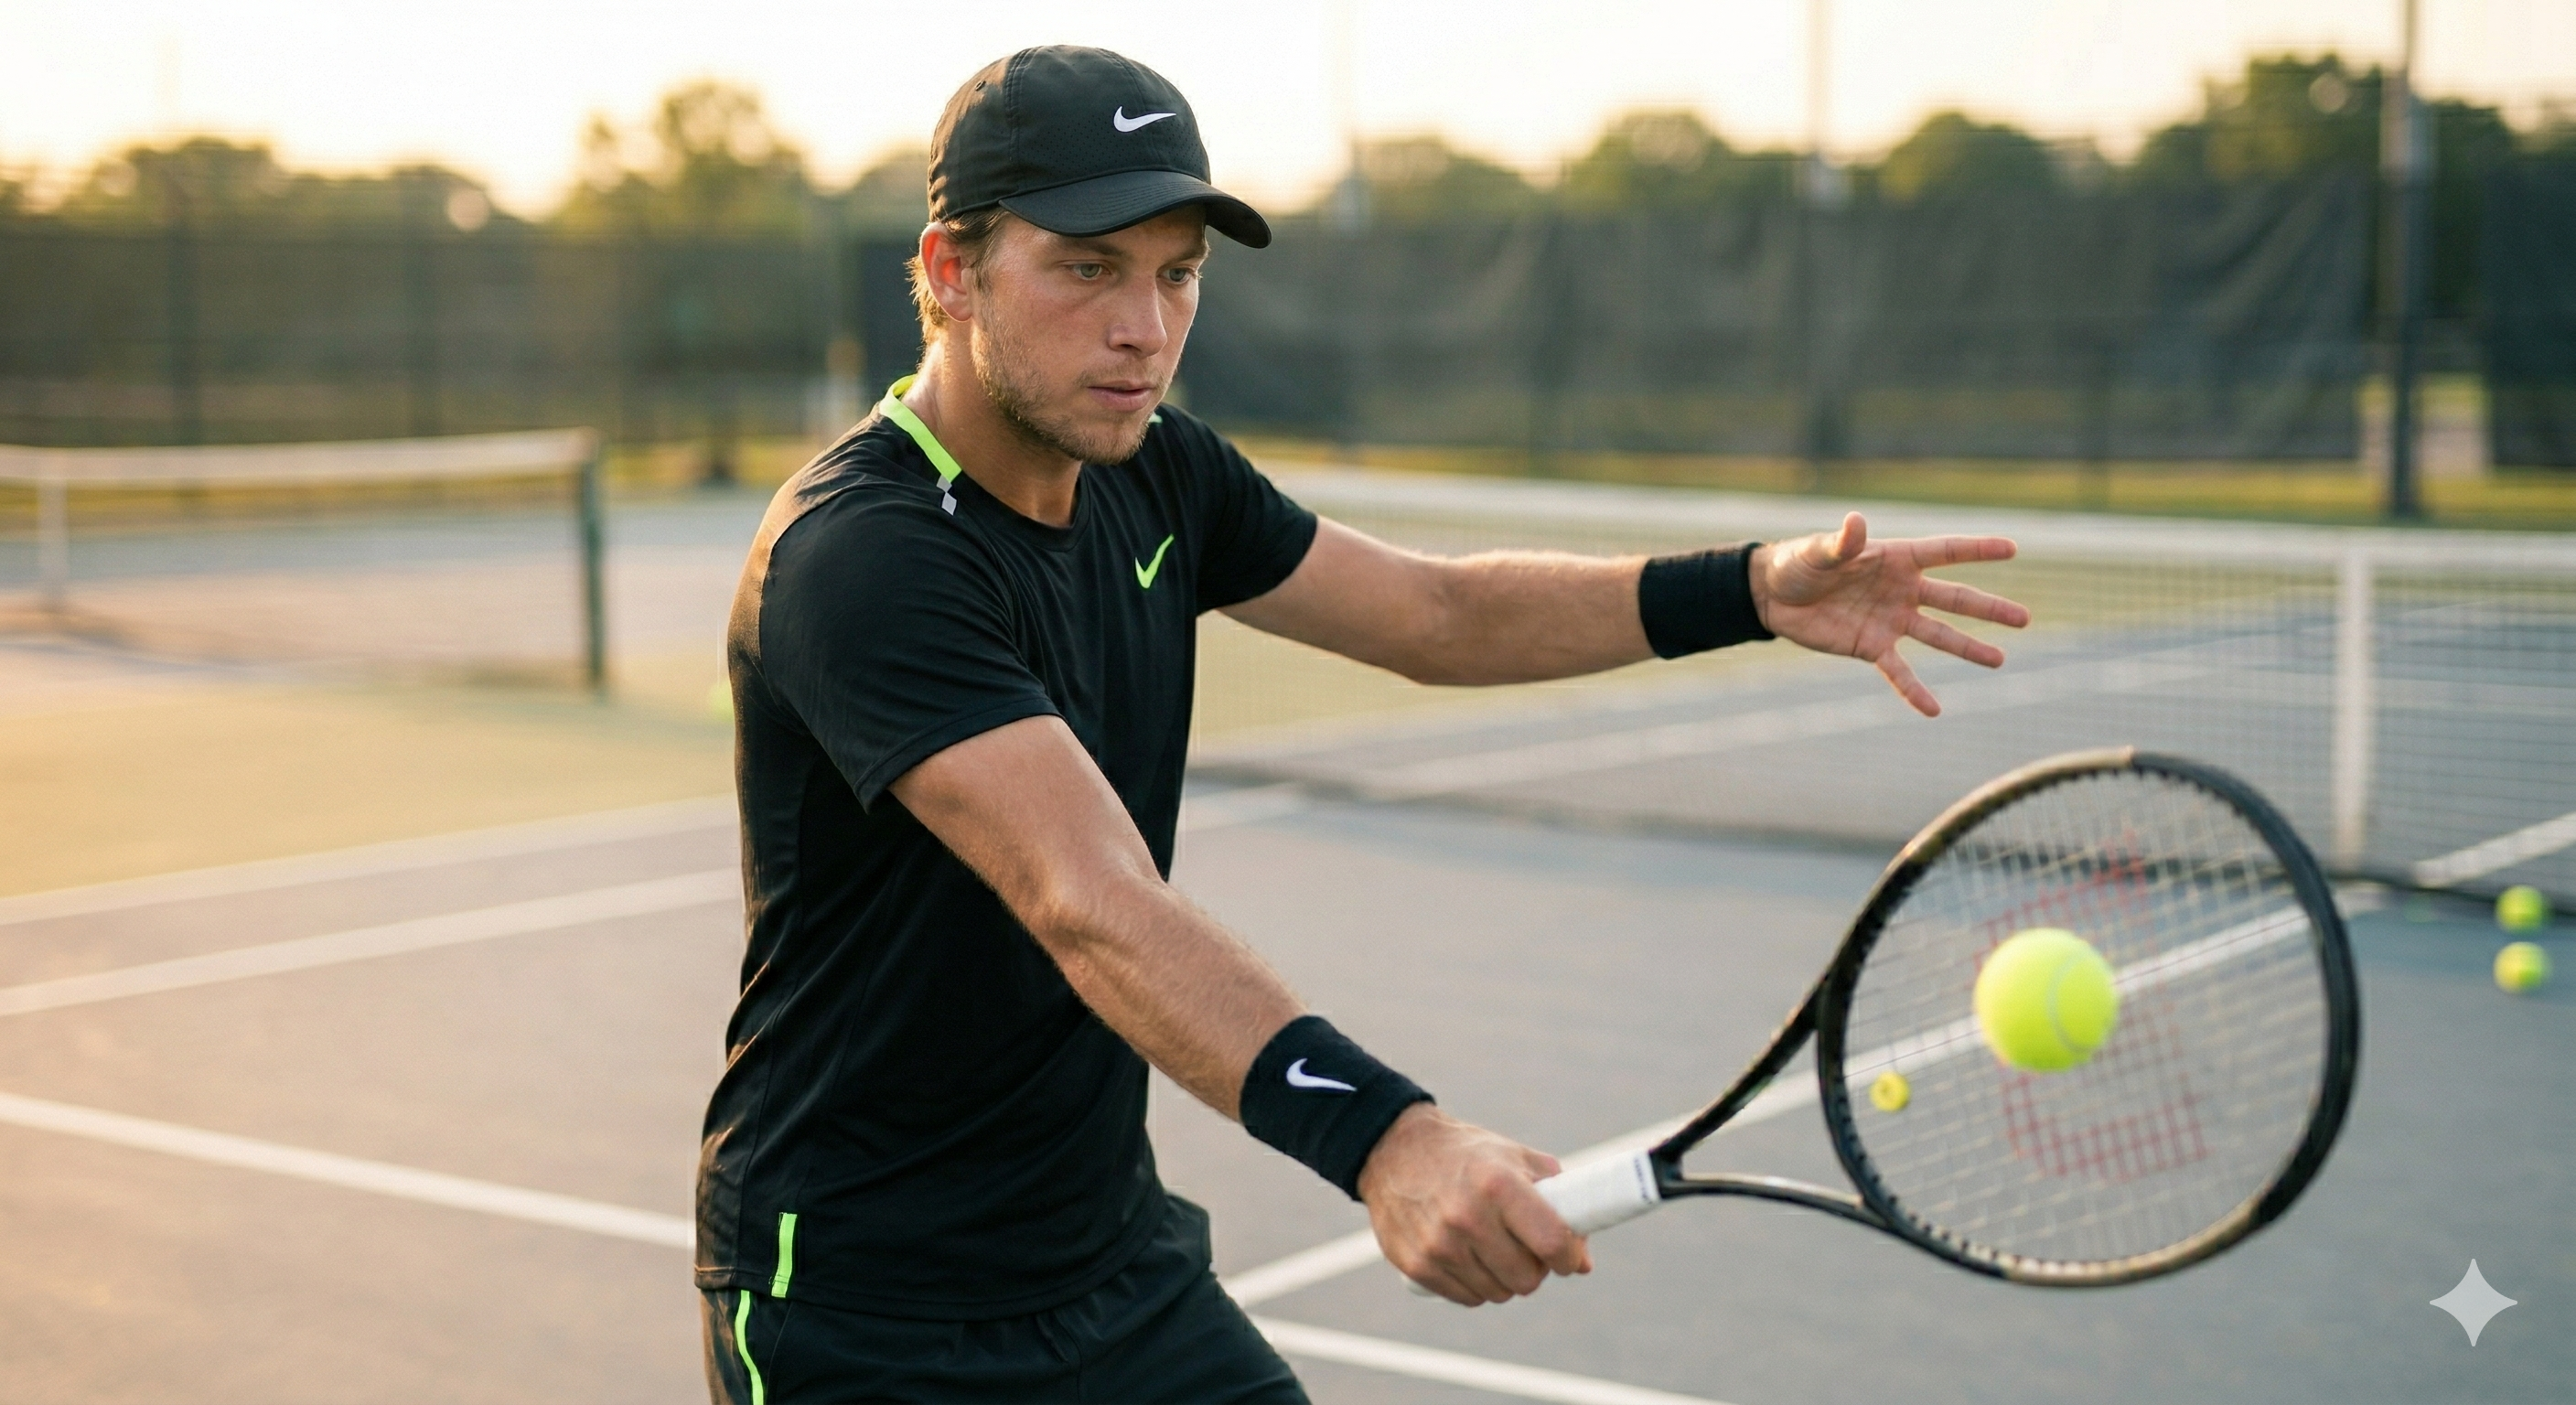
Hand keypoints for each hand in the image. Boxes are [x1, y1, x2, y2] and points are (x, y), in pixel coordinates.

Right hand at [1357, 1103, 1589, 1304]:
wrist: (1394, 1148)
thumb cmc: (1468, 1155)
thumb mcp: (1515, 1158)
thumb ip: (1558, 1202)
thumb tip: (1583, 1263)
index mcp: (1498, 1184)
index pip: (1552, 1242)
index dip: (1569, 1257)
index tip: (1568, 1257)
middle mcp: (1467, 1216)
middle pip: (1527, 1279)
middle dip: (1534, 1269)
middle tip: (1524, 1248)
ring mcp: (1439, 1244)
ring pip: (1498, 1293)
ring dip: (1503, 1277)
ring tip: (1492, 1247)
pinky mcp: (1415, 1264)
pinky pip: (1467, 1298)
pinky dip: (1475, 1284)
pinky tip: (1468, 1256)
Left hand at [1751, 513, 2029, 715]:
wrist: (1772, 596)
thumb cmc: (1798, 563)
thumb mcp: (1818, 551)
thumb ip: (1842, 543)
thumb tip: (1856, 524)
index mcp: (1895, 559)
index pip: (1944, 552)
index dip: (1976, 549)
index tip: (2011, 548)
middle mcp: (1901, 590)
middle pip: (1954, 599)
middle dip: (1988, 608)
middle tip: (2024, 619)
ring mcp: (1891, 620)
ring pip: (1938, 635)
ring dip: (1968, 648)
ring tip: (2000, 660)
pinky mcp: (1871, 646)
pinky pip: (1899, 671)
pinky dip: (1914, 691)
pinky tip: (1935, 710)